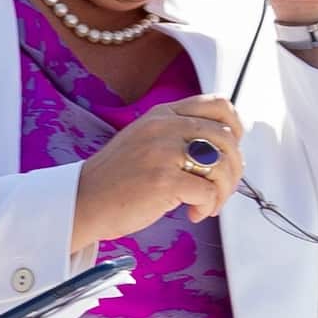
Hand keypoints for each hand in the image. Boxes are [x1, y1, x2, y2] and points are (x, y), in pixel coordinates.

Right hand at [71, 94, 245, 252]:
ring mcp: (163, 152)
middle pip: (226, 138)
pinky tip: (194, 213)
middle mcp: (165, 127)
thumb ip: (179, 135)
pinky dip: (208, 206)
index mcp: (163, 114)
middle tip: (223, 188)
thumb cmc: (116, 179)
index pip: (218, 104)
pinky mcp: (164, 180)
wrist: (81, 202)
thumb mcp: (146, 140)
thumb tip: (225, 147)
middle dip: (234, 168)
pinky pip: (208, 191)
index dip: (236, 126)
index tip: (232, 148)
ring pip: (222, 165)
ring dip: (223, 191)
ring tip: (208, 205)